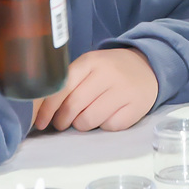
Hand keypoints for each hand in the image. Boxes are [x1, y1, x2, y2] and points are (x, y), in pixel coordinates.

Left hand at [31, 49, 158, 131]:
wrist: (148, 67)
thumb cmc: (110, 70)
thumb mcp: (90, 66)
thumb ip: (70, 82)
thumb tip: (44, 111)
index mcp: (91, 61)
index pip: (63, 87)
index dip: (48, 108)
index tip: (40, 122)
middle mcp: (108, 74)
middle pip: (74, 106)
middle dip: (63, 120)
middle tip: (62, 123)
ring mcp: (123, 91)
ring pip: (89, 120)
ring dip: (82, 124)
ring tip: (86, 117)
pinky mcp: (136, 108)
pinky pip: (109, 127)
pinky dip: (104, 126)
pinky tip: (107, 116)